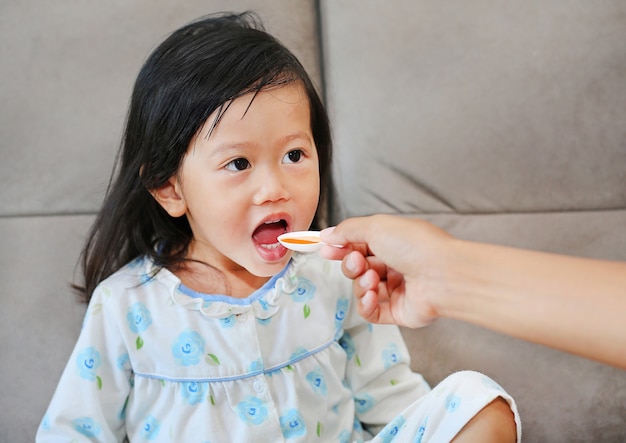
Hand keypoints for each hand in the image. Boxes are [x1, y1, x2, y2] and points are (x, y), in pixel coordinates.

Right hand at [320, 214, 452, 327]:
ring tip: (372, 279)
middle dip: (351, 265)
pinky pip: (370, 311)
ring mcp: (396, 289)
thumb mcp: (376, 226)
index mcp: (392, 243)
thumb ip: (347, 231)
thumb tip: (327, 237)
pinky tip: (372, 295)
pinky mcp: (397, 312)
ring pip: (362, 289)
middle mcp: (395, 265)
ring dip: (360, 283)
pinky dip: (366, 303)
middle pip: (358, 268)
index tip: (326, 249)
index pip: (359, 246)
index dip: (341, 248)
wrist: (443, 275)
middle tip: (357, 263)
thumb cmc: (415, 245)